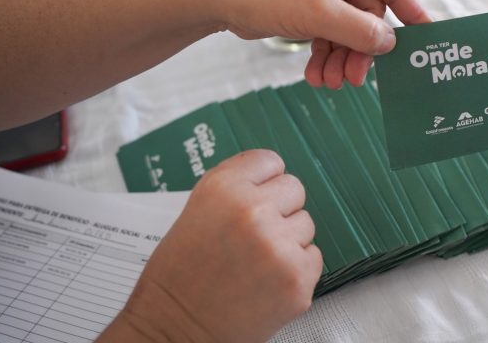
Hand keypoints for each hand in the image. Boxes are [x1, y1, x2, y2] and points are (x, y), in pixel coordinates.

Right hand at [99, 150, 321, 342]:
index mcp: (223, 189)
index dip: (263, 183)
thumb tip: (273, 177)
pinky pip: (313, 256)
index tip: (255, 198)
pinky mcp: (297, 277)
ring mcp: (278, 245)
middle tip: (252, 237)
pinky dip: (295, 269)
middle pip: (295, 189)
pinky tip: (266, 282)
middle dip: (278, 210)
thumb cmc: (178, 277)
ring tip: (254, 263)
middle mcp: (253, 211)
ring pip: (305, 224)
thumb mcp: (197, 212)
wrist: (173, 331)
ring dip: (287, 241)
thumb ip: (236, 188)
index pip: (270, 162)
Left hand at [214, 0, 430, 87]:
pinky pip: (330, 31)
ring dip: (341, 57)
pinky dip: (325, 53)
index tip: (428, 38)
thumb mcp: (318, 12)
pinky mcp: (310, 1)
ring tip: (329, 82)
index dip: (410, 12)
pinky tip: (316, 75)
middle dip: (359, 48)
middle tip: (353, 79)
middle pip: (369, 13)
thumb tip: (392, 43)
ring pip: (349, 27)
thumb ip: (360, 30)